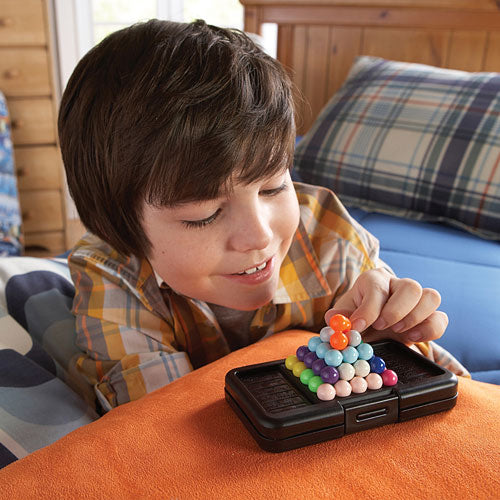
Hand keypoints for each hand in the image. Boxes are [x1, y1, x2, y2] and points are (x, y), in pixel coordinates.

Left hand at [325, 268, 447, 344]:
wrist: (371, 330)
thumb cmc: (357, 318)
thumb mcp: (344, 317)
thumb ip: (340, 317)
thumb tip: (334, 319)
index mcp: (373, 280)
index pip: (377, 286)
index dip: (368, 308)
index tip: (358, 326)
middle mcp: (398, 284)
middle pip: (411, 287)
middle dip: (397, 311)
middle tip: (383, 326)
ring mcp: (417, 300)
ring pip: (431, 297)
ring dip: (415, 318)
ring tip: (398, 331)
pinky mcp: (430, 316)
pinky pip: (441, 318)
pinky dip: (429, 330)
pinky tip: (411, 337)